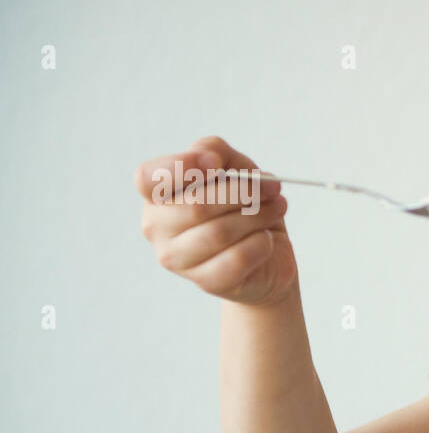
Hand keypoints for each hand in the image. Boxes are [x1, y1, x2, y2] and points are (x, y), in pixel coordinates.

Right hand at [136, 136, 298, 305]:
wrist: (268, 253)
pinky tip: (267, 239)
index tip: (216, 163)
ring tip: (277, 207)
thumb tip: (209, 156)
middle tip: (273, 187)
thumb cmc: (243, 205)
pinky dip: (261, 244)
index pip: (148, 179)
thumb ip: (215, 150)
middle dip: (244, 193)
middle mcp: (157, 227)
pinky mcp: (205, 281)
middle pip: (196, 206)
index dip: (180, 167)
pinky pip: (237, 259)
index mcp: (156, 195)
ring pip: (219, 233)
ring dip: (258, 216)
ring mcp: (177, 259)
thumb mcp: (234, 167)